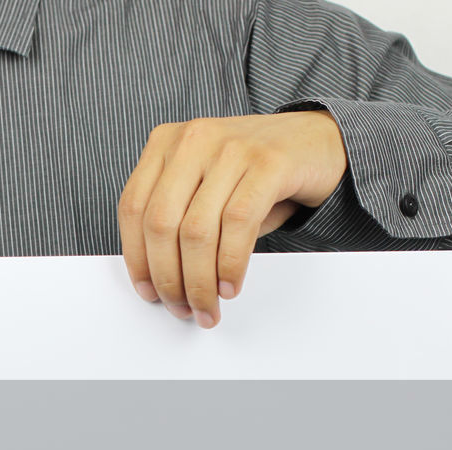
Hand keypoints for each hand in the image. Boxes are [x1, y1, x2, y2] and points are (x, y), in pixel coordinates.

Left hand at [118, 110, 347, 327]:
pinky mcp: (268, 162)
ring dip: (200, 282)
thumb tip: (160, 282)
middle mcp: (193, 139)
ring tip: (207, 307)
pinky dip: (231, 265)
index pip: (133, 208)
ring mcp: (230, 147)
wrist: (318, 142)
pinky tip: (231, 286)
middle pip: (161, 224)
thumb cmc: (254, 173)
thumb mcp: (204, 188)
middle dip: (169, 278)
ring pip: (197, 231)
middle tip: (182, 308)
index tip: (147, 292)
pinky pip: (238, 225)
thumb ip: (177, 221)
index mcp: (166, 143)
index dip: (137, 258)